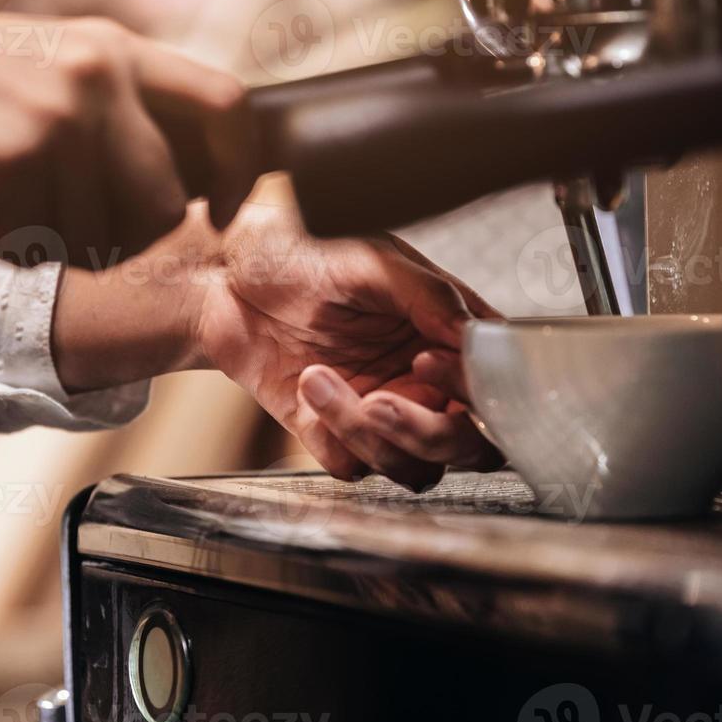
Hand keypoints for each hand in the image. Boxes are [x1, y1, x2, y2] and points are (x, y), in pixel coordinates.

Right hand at [0, 0, 249, 267]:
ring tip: (2, 201)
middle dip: (121, 238)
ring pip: (103, 237)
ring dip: (51, 244)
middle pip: (166, 204)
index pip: (229, 105)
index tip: (218, 211)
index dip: (237, 170)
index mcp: (118, 48)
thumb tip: (191, 186)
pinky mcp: (14, 154)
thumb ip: (119, 113)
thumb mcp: (51, 71)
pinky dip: (2, 245)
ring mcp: (59, 112)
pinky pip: (39, 246)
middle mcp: (100, 72)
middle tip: (60, 225)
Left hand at [197, 206, 502, 489]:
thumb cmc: (302, 254)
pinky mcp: (339, 436)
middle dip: (427, 434)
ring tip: (319, 378)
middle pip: (468, 447)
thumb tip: (473, 333)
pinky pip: (356, 467)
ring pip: (415, 467)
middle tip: (379, 401)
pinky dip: (332, 437)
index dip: (471, 390)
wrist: (226, 280)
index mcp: (448, 332)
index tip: (426, 362)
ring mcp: (386, 412)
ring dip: (366, 433)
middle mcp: (427, 381)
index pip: (496, 384)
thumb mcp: (371, 258)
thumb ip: (430, 294)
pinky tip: (305, 388)